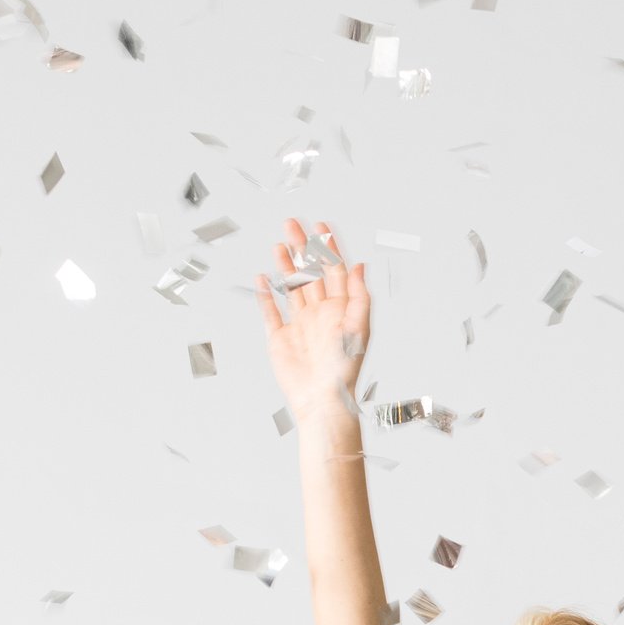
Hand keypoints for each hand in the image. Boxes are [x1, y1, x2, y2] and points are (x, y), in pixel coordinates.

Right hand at [254, 215, 370, 427]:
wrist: (322, 400)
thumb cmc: (344, 370)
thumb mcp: (358, 328)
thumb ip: (359, 296)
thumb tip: (360, 266)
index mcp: (340, 310)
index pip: (334, 270)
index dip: (328, 247)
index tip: (320, 226)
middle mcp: (320, 314)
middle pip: (310, 273)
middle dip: (302, 248)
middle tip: (292, 224)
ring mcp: (299, 325)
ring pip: (292, 288)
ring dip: (286, 266)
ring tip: (279, 244)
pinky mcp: (281, 338)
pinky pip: (271, 312)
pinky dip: (266, 295)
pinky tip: (263, 278)